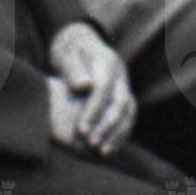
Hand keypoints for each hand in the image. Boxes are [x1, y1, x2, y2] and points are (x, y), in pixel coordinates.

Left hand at [46, 21, 135, 154]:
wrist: (80, 41)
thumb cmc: (69, 50)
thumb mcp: (66, 54)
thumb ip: (73, 70)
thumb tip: (84, 86)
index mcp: (106, 61)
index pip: (103, 89)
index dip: (93, 111)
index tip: (81, 130)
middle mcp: (120, 74)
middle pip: (120, 102)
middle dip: (106, 126)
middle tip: (91, 144)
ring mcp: (124, 84)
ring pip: (129, 112)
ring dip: (117, 134)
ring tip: (102, 152)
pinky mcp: (124, 94)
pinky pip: (128, 116)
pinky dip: (121, 133)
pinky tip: (109, 147)